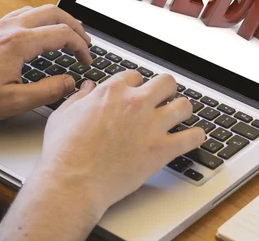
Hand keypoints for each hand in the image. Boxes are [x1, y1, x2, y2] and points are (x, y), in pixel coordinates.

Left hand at [0, 4, 91, 122]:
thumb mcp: (14, 102)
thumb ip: (47, 91)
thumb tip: (70, 82)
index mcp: (19, 43)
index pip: (62, 34)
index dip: (81, 47)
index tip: (86, 60)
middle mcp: (10, 28)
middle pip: (54, 12)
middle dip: (75, 26)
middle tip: (84, 42)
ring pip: (38, 9)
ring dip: (58, 20)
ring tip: (68, 35)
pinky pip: (22, 14)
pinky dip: (40, 20)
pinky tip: (41, 33)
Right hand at [38, 71, 204, 215]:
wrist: (72, 182)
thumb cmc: (64, 152)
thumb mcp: (63, 115)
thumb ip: (78, 98)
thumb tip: (86, 88)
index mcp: (112, 92)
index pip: (136, 76)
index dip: (136, 85)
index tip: (137, 94)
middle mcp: (135, 103)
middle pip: (166, 82)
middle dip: (165, 90)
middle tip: (163, 100)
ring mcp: (151, 125)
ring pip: (184, 105)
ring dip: (182, 111)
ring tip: (179, 117)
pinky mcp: (162, 149)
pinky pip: (192, 137)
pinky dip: (196, 137)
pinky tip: (194, 138)